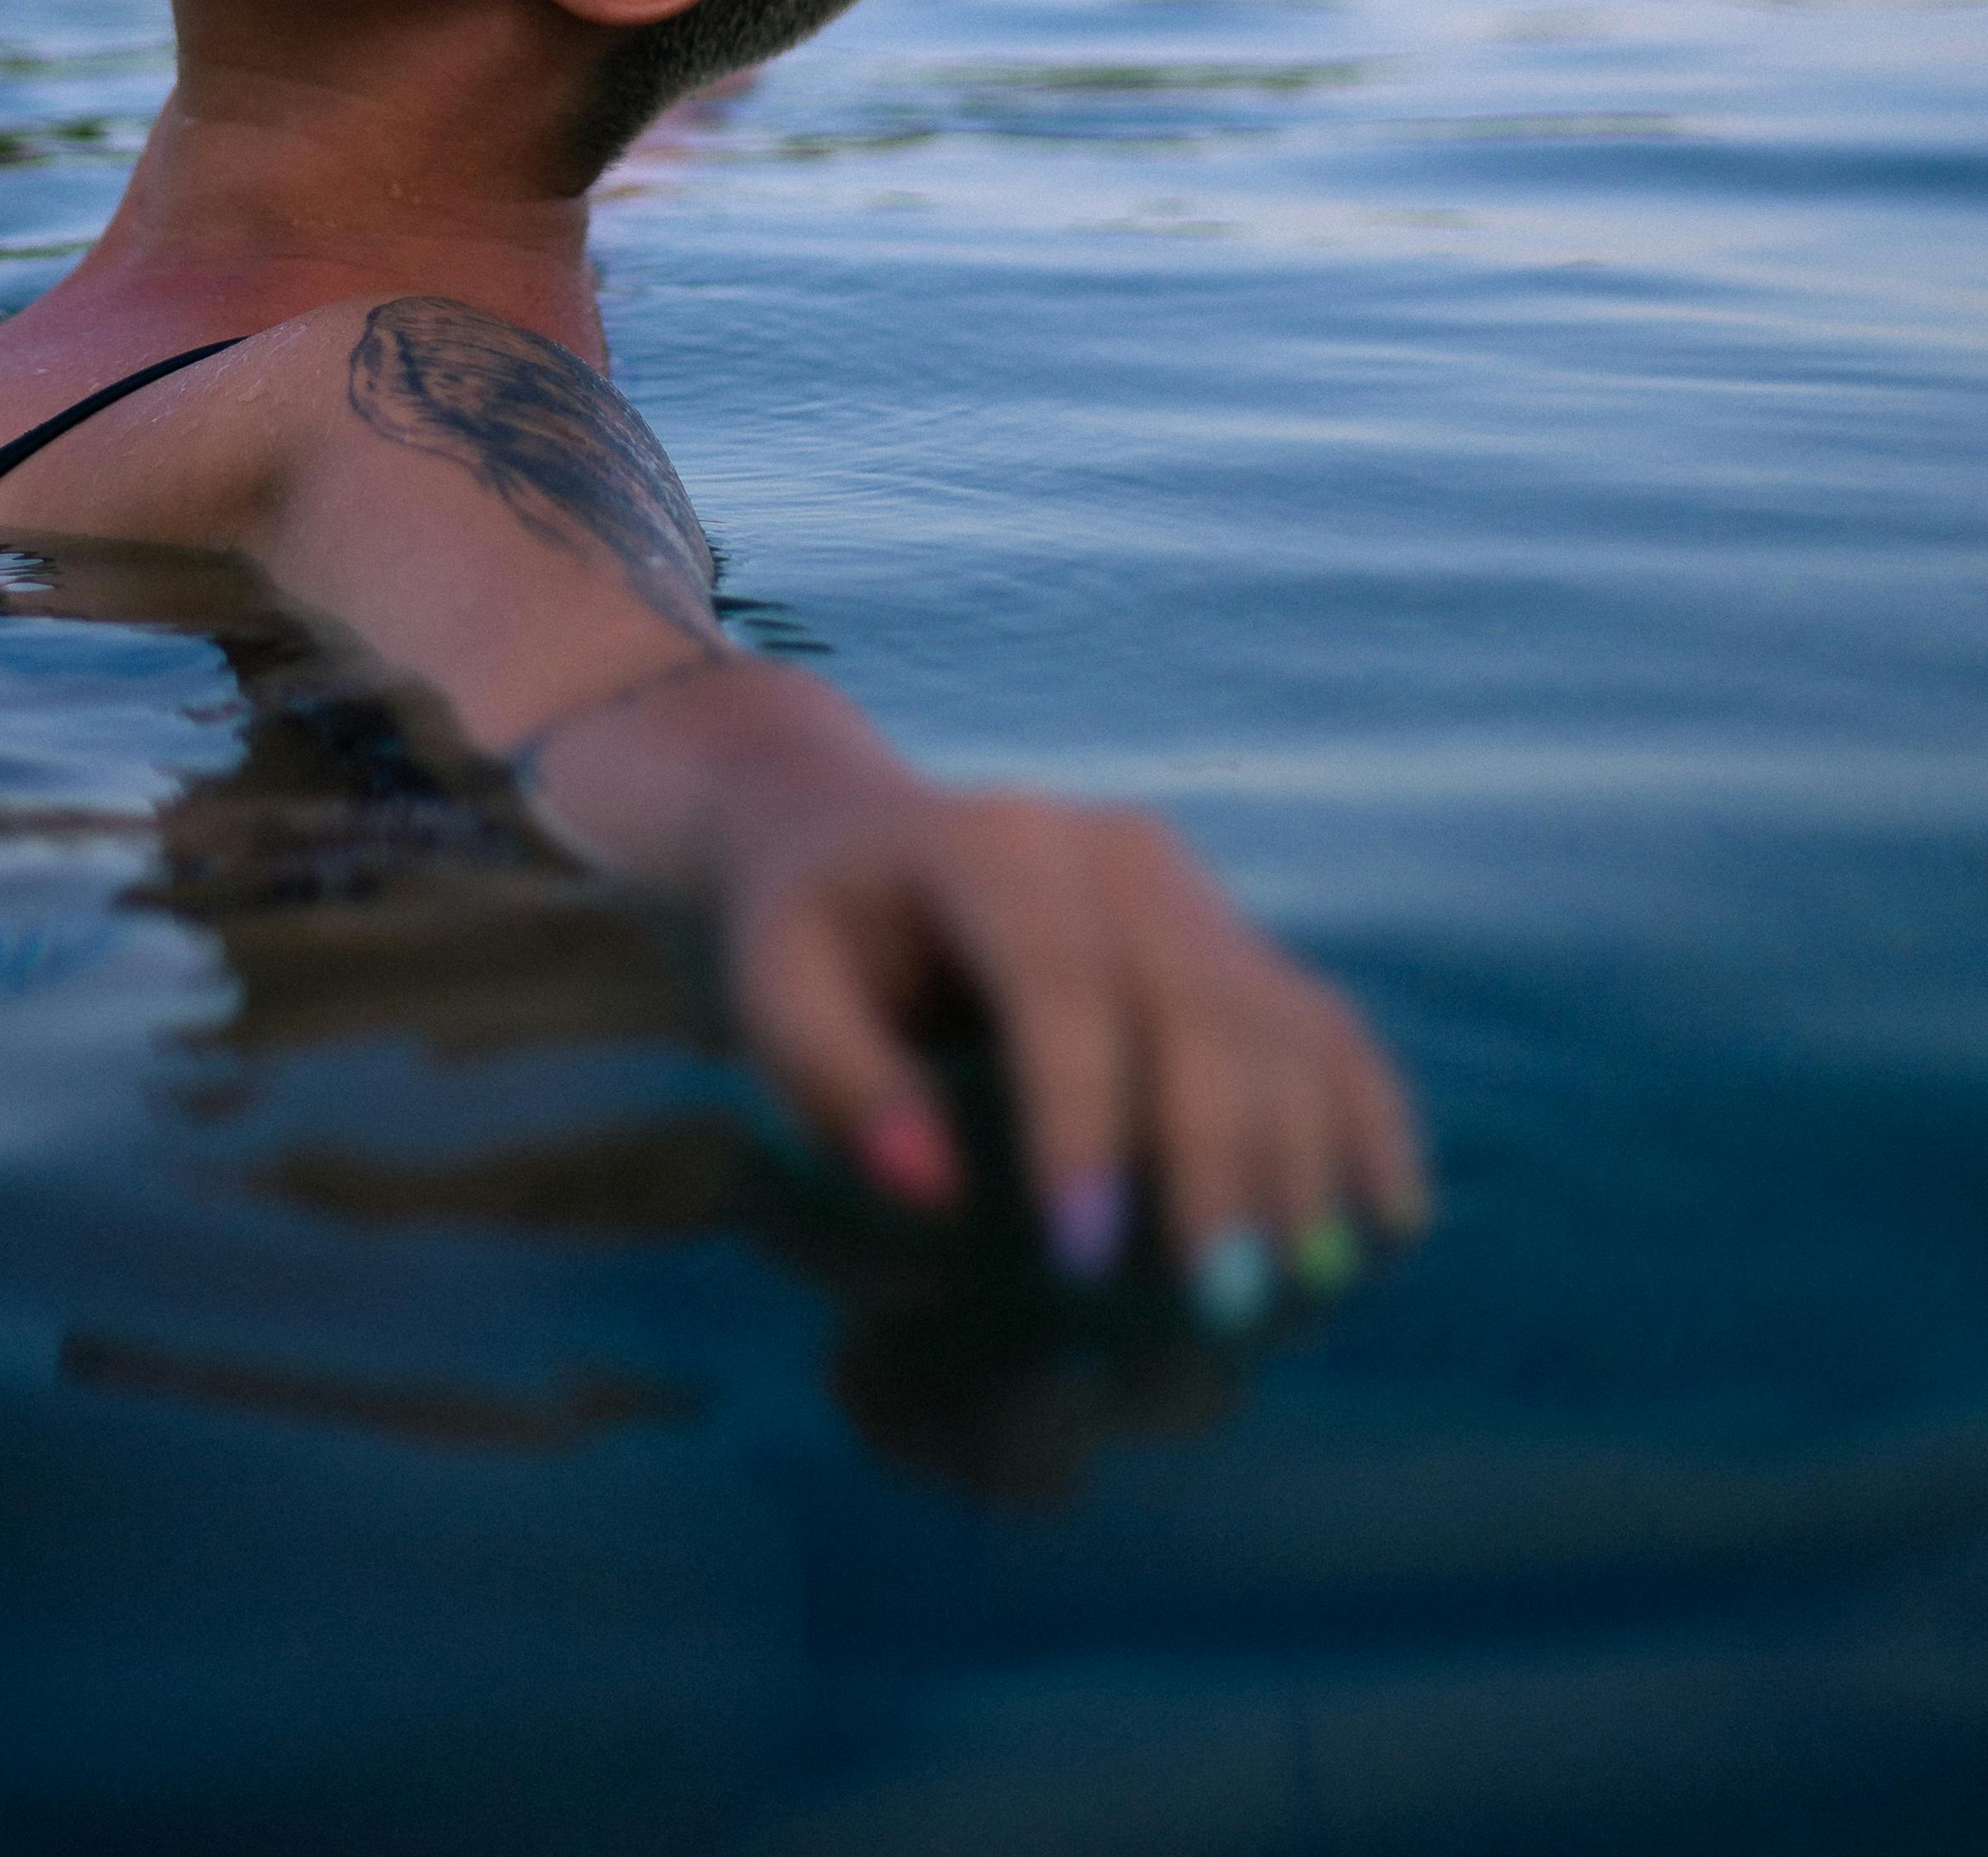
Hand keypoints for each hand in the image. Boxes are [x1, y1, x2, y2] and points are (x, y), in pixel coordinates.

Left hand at [716, 773, 1427, 1317]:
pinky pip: (1331, 1030)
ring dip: (1300, 1166)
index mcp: (997, 844)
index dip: (1083, 1119)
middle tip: (1213, 1311)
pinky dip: (1369, 1123)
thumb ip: (836, 1085)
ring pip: (1285, 1022)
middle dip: (1216, 1162)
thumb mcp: (773, 993)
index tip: (1079, 1260)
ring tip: (1284, 1303)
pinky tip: (1381, 1228)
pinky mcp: (1244, 948)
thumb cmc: (812, 942)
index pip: (1060, 978)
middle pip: (1200, 1002)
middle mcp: (1118, 852)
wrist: (861, 848)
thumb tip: (934, 1190)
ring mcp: (1197, 895)